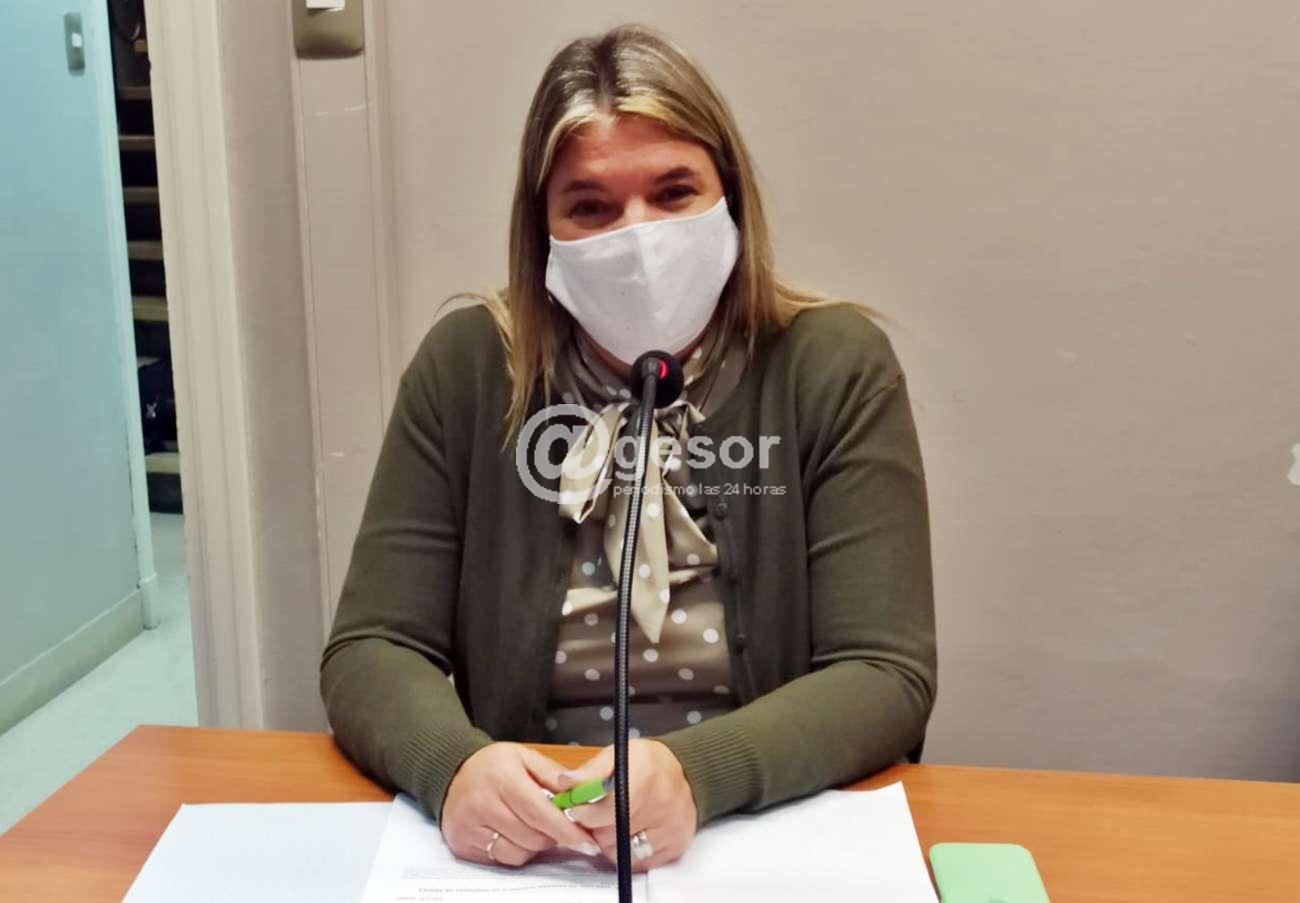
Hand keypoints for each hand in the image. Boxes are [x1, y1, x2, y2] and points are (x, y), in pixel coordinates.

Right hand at [440, 742, 602, 866]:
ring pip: (517, 853)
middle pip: (531, 836)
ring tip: (530, 826)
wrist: (452, 773)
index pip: (539, 812)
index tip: (586, 842)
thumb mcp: (525, 757)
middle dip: (551, 835)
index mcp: (501, 777)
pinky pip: (500, 860)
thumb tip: (580, 797)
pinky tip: (513, 834)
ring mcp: (469, 826)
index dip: (566, 830)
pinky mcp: (462, 844)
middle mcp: (482, 803)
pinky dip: (514, 850)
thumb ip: (554, 776)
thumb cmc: (493, 765)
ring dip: (533, 846)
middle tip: (554, 824)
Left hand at [558, 738, 697, 871]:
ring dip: (611, 842)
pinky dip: (630, 852)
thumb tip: (565, 782)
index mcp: (643, 775)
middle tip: (600, 815)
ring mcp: (670, 828)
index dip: (585, 813)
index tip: (578, 810)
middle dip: (597, 827)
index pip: (604, 809)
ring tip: (617, 823)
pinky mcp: (675, 846)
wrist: (688, 773)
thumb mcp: (618, 755)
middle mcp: (661, 803)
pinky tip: (634, 833)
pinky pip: (638, 862)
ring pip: (621, 852)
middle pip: (609, 834)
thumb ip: (590, 771)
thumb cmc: (648, 764)